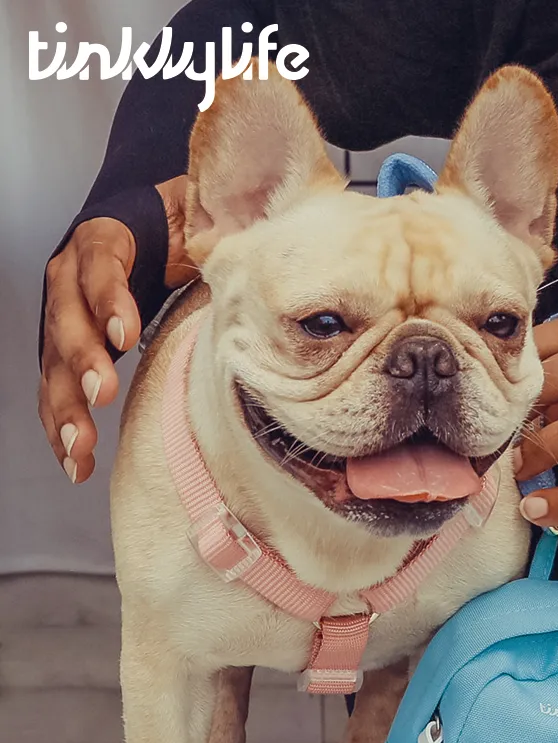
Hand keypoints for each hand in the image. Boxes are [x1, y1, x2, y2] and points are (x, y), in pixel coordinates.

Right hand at [38, 175, 192, 483]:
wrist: (146, 224)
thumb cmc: (176, 223)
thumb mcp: (194, 213)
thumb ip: (210, 222)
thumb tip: (249, 232)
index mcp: (102, 240)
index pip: (100, 265)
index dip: (109, 298)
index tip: (126, 332)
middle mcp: (70, 278)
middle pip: (67, 320)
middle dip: (83, 360)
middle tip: (103, 393)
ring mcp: (63, 317)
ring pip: (54, 365)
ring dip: (66, 409)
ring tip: (82, 448)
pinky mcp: (64, 352)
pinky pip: (55, 392)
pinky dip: (62, 429)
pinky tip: (75, 462)